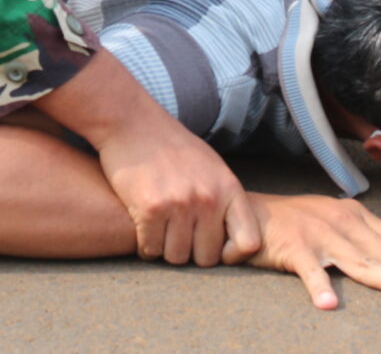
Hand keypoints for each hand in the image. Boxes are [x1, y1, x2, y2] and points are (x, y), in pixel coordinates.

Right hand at [93, 112, 261, 266]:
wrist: (132, 121)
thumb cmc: (171, 145)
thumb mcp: (211, 166)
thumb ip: (223, 199)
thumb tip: (230, 240)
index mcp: (229, 188)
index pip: (248, 243)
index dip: (231, 254)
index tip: (213, 246)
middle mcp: (208, 198)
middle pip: (206, 258)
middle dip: (191, 252)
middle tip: (177, 235)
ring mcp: (180, 204)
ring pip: (176, 257)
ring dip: (165, 249)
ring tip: (160, 229)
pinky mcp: (151, 208)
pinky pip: (150, 248)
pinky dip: (145, 244)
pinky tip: (143, 226)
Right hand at [245, 192, 380, 309]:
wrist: (246, 211)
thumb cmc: (292, 222)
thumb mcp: (332, 221)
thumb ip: (359, 236)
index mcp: (354, 216)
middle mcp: (342, 222)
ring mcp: (319, 235)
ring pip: (360, 262)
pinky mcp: (294, 247)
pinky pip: (310, 271)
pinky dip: (320, 287)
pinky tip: (329, 305)